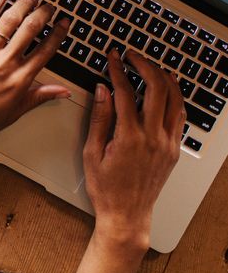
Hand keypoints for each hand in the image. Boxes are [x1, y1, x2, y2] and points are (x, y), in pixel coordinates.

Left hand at [0, 0, 70, 152]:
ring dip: (23, 4)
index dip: (58, 34)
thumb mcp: (14, 112)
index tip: (64, 23)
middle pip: (30, 29)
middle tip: (49, 6)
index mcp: (19, 80)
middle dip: (43, 13)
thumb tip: (62, 92)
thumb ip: (39, 96)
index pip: (46, 50)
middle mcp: (5, 63)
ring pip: (9, 20)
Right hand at [83, 49, 184, 249]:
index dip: (118, 70)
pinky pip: (180, 116)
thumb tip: (102, 91)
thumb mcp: (92, 153)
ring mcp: (167, 143)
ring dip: (164, 78)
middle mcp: (153, 138)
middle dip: (144, 66)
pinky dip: (175, 98)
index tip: (113, 58)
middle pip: (156, 88)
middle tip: (132, 57)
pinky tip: (167, 90)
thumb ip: (99, 118)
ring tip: (152, 66)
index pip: (126, 93)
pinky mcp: (174, 150)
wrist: (126, 215)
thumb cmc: (106, 188)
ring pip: (174, 99)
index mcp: (129, 138)